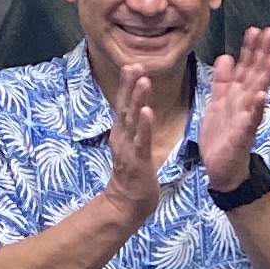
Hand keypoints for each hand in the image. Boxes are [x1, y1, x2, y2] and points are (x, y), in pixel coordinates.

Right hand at [100, 56, 165, 214]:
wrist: (126, 204)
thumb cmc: (133, 174)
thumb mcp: (131, 144)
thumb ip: (133, 126)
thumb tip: (137, 106)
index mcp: (122, 132)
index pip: (123, 104)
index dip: (127, 85)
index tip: (132, 65)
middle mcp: (122, 136)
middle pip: (124, 106)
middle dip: (129, 85)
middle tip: (134, 64)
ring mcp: (129, 148)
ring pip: (133, 120)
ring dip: (137, 99)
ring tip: (143, 81)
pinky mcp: (138, 161)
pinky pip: (142, 141)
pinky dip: (144, 126)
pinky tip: (147, 112)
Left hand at [199, 27, 269, 192]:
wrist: (220, 170)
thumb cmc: (220, 137)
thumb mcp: (216, 104)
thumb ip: (222, 82)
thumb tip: (226, 57)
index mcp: (237, 95)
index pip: (246, 67)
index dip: (251, 49)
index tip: (256, 29)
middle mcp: (245, 103)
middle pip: (256, 74)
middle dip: (264, 54)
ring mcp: (246, 118)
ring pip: (258, 92)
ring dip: (267, 76)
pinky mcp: (242, 136)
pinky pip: (251, 120)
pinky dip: (256, 109)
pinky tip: (262, 96)